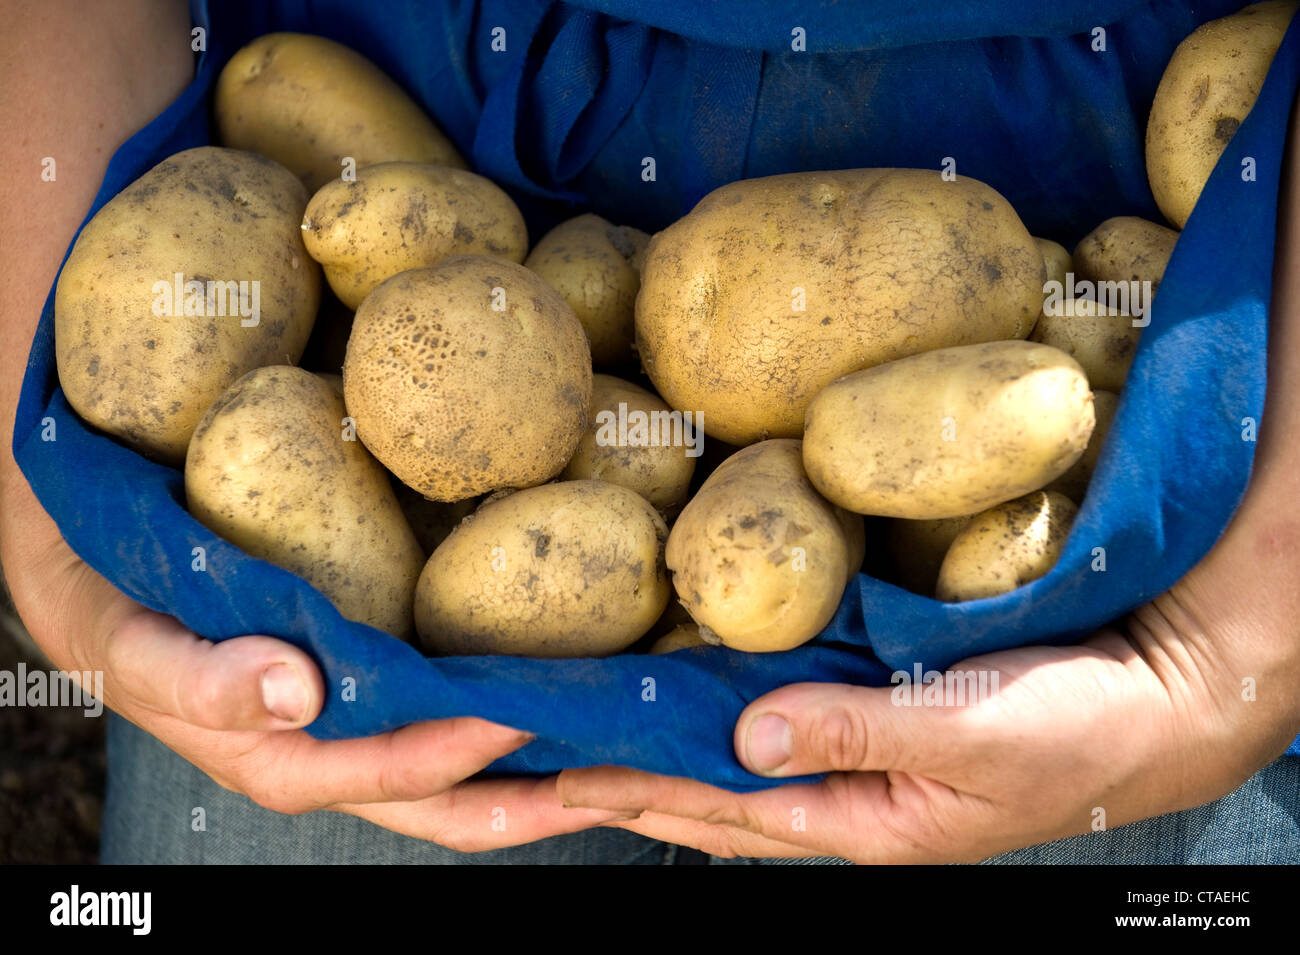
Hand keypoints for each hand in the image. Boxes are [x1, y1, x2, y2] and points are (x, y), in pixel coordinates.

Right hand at [0, 478, 623, 849]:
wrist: (105, 590)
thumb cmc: (125, 621)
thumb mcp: (142, 651)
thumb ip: (205, 678)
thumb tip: (300, 690)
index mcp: (289, 764)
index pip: (406, 771)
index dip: (478, 748)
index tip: (549, 709)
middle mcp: (340, 764)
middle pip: (461, 803)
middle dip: (550, 799)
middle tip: (638, 772)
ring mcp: (362, 736)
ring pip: (470, 778)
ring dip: (550, 772)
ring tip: (633, 750)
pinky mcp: (374, 698)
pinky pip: (454, 724)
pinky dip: (517, 724)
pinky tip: (570, 697)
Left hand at [557, 472, 1299, 860]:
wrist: (1151, 704)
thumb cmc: (1074, 731)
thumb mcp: (968, 735)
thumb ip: (857, 733)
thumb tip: (746, 736)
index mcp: (865, 825)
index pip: (724, 811)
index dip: (642, 790)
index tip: (565, 774)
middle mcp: (849, 804)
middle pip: (717, 802)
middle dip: (633, 788)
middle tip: (553, 769)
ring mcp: (862, 767)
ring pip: (741, 769)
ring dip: (670, 759)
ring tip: (597, 743)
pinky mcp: (880, 725)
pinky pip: (783, 728)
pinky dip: (728, 722)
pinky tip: (696, 707)